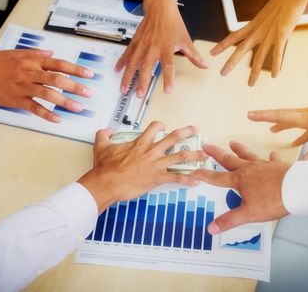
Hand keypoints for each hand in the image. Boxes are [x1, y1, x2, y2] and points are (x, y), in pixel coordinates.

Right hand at [0, 49, 93, 121]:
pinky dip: (47, 114)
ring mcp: (24, 87)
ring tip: (78, 108)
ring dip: (65, 102)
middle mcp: (31, 73)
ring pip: (49, 94)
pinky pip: (35, 108)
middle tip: (88, 93)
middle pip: (58, 79)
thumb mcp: (18, 52)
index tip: (89, 75)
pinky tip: (57, 119)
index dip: (76, 70)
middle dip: (75, 86)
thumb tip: (51, 53)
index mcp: (33, 61)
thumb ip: (36, 54)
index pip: (60, 64)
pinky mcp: (17, 100)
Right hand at [78, 122, 204, 212]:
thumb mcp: (101, 146)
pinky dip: (187, 179)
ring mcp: (156, 165)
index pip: (154, 128)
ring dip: (194, 155)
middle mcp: (151, 151)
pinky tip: (196, 180)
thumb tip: (105, 129)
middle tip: (196, 130)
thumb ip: (104, 135)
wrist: (107, 182)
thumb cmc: (105, 167)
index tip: (164, 126)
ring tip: (205, 155)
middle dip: (187, 132)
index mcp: (140, 143)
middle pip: (173, 138)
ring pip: (180, 157)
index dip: (160, 125)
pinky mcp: (157, 178)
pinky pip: (176, 178)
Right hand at [115, 0, 207, 97]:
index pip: (168, 66)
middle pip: (147, 67)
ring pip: (133, 63)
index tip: (168, 90)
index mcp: (166, 48)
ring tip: (124, 88)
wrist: (160, 8)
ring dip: (128, 77)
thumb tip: (204, 65)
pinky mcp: (135, 42)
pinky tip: (117, 71)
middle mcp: (153, 47)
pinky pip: (127, 54)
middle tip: (140, 94)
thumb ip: (194, 56)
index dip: (168, 78)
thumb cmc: (172, 23)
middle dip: (142, 82)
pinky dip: (121, 62)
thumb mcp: (185, 39)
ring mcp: (142, 45)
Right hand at [191, 141, 290, 233]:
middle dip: (216, 154)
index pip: (217, 178)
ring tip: (232, 143)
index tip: (194, 171)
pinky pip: (272, 159)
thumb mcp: (249, 213)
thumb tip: (212, 227)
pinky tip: (272, 155)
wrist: (297, 188)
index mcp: (240, 180)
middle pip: (229, 160)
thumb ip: (230, 220)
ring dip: (239, 149)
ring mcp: (263, 166)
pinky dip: (271, 157)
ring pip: (248, 155)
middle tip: (207, 146)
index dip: (204, 175)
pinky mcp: (277, 166)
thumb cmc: (273, 200)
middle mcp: (249, 169)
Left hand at [211, 0, 307, 85]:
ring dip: (254, 72)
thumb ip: (263, 24)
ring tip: (250, 85)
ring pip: (259, 56)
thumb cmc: (281, 2)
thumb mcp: (266, 15)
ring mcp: (269, 34)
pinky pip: (278, 53)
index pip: (233, 36)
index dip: (222, 45)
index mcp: (253, 25)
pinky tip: (274, 76)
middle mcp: (258, 31)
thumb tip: (264, 28)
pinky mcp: (282, 35)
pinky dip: (276, 65)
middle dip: (231, 62)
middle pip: (241, 49)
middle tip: (222, 74)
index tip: (211, 53)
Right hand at [248, 99, 307, 159]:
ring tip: (272, 130)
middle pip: (282, 116)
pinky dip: (298, 135)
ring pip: (292, 121)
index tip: (250, 115)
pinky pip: (304, 129)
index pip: (279, 116)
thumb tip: (302, 168)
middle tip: (253, 117)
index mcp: (305, 118)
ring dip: (282, 125)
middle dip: (267, 118)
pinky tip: (295, 143)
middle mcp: (306, 115)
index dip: (263, 116)